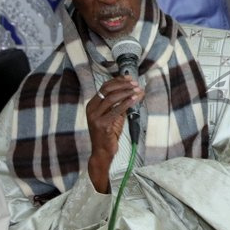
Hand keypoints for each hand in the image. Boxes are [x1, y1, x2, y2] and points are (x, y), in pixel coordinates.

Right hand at [85, 77, 143, 191]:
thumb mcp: (114, 116)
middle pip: (108, 90)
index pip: (105, 87)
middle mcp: (91, 108)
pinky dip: (126, 103)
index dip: (118, 80)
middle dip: (123, 85)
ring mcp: (95, 116)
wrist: (102, 152)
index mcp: (92, 104)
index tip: (130, 78)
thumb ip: (121, 104)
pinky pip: (116, 110)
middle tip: (135, 84)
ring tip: (137, 90)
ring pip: (111, 98)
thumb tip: (135, 91)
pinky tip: (134, 99)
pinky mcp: (101, 124)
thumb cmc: (108, 134)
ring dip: (126, 92)